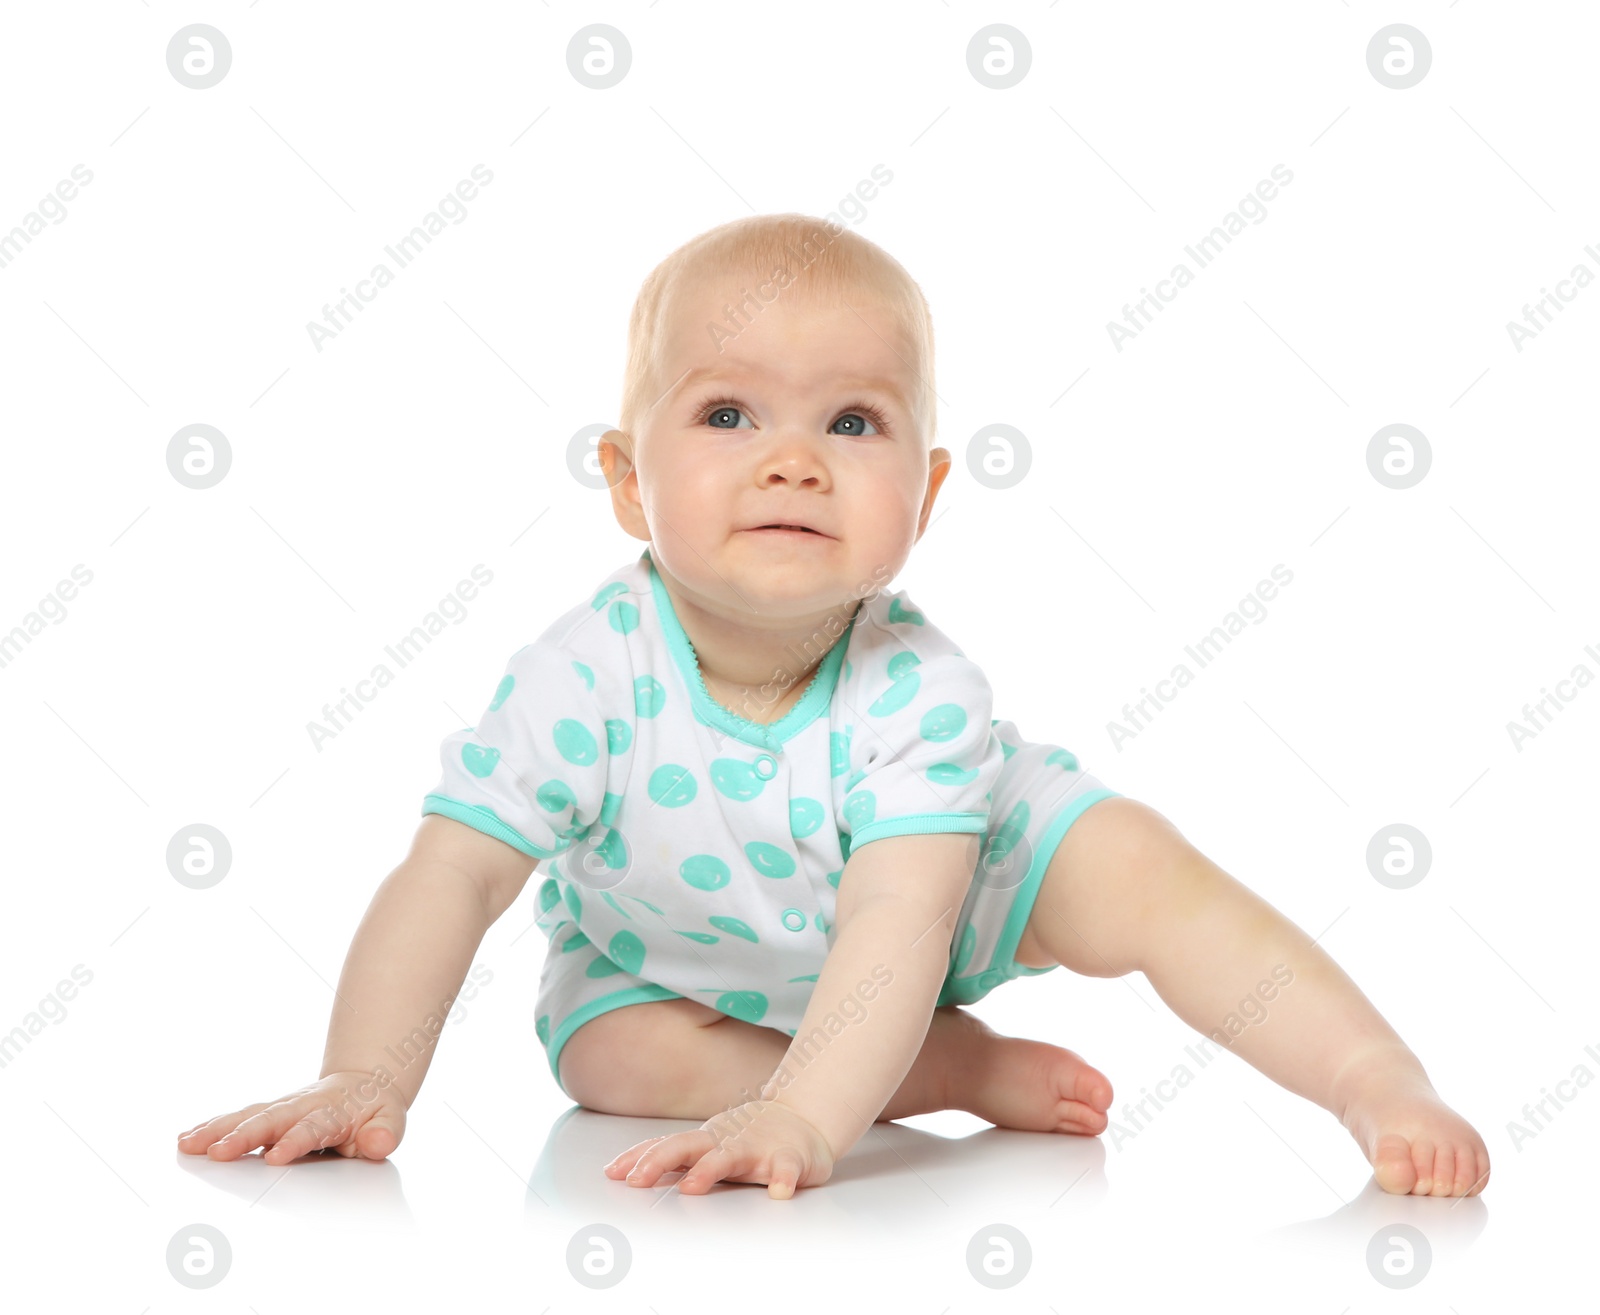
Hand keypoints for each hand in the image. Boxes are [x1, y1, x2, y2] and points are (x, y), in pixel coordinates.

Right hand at [176, 1071, 406, 1164]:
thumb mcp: (390, 1120)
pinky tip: (187, 1138)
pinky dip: (212, 1127)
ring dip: (217, 1130)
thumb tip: (378, 1143)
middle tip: (218, 1153)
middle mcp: (301, 1106)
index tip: (275, 1158)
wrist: (364, 1084)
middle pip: (270, 1120)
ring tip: (188, 1144)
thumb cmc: (374, 1109)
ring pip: (247, 1116)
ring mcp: (282, 1108)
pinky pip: (238, 1118)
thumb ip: (385, 1133)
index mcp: (332, 1111)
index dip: (295, 1142)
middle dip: (243, 1136)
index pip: (312, 1128)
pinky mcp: (268, 1113)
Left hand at [603, 1099, 835, 1198]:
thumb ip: (672, 1157)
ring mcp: (757, 1147)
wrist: (804, 1118)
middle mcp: (726, 1141)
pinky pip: (786, 1168)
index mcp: (705, 1140)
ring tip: (691, 1186)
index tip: (612, 1174)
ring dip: (709, 1169)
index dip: (638, 1159)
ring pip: (730, 1156)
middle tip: (638, 1181)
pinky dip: (783, 1179)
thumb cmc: (748, 1137)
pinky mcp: (790, 1157)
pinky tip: (779, 1192)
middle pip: (687, 1147)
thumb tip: (622, 1172)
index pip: (665, 1146)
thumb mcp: (707, 1144)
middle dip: (659, 1161)